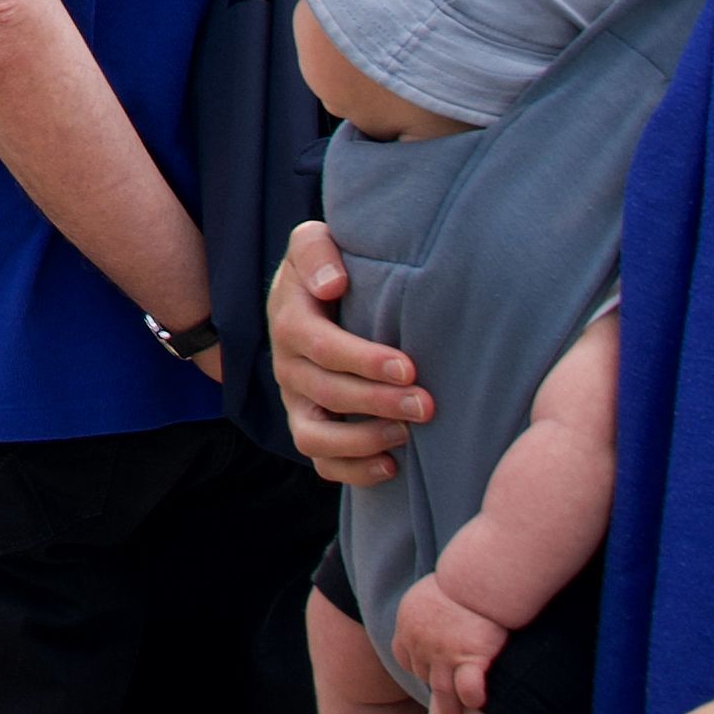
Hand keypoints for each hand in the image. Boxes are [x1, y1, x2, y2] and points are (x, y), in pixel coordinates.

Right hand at [271, 221, 423, 486]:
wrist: (315, 295)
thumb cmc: (326, 269)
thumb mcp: (313, 243)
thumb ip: (316, 251)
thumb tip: (333, 284)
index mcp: (289, 319)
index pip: (319, 345)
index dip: (362, 360)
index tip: (408, 367)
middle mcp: (287, 365)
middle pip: (325, 393)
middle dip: (378, 402)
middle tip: (427, 405)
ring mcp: (295, 401)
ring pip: (314, 437)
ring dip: (362, 440)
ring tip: (407, 434)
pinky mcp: (309, 427)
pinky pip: (321, 463)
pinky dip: (353, 471)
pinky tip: (392, 465)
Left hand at [395, 579, 507, 713]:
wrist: (476, 575)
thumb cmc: (460, 578)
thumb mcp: (430, 590)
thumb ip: (429, 606)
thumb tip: (433, 609)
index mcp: (408, 624)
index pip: (404, 656)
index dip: (416, 667)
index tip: (428, 674)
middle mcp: (421, 642)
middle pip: (423, 674)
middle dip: (434, 686)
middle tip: (445, 705)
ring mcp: (444, 652)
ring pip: (442, 691)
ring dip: (448, 711)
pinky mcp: (471, 657)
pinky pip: (467, 688)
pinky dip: (470, 699)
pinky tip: (477, 706)